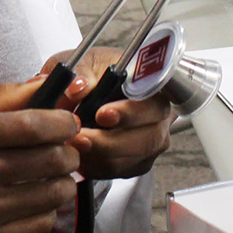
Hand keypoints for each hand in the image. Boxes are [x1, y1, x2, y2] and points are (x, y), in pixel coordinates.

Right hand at [0, 81, 80, 232]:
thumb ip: (4, 99)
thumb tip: (51, 83)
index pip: (32, 125)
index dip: (63, 124)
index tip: (70, 125)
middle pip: (49, 159)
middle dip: (69, 154)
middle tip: (66, 154)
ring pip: (52, 194)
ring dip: (63, 184)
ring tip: (54, 179)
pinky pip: (41, 225)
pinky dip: (48, 212)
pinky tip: (35, 204)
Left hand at [42, 47, 173, 181]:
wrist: (84, 93)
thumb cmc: (93, 72)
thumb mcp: (83, 61)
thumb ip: (80, 70)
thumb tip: (78, 86)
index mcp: (153, 83)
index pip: (154, 99)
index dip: (130, 111)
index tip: (102, 115)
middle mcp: (158, 113)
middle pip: (149, 137)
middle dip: (110, 141)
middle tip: (81, 136)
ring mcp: (151, 140)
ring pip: (133, 158)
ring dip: (99, 155)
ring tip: (73, 145)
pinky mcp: (138, 161)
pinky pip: (120, 171)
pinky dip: (97, 166)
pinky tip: (80, 154)